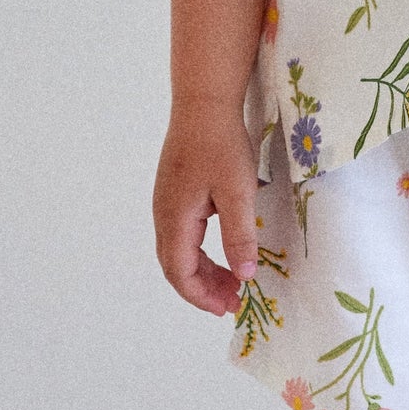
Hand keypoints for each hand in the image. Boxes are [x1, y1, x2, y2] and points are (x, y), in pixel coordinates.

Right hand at [154, 103, 261, 316]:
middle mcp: (164, 213)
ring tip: (232, 279)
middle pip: (176, 264)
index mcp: (175, 218)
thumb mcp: (238, 192)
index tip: (227, 308)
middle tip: (233, 300)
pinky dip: (201, 250)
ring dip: (203, 269)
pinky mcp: (176, 190)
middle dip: (203, 287)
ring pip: (179, 248)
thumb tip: (244, 276)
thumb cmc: (221, 144)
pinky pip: (183, 232)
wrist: (204, 101)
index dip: (201, 296)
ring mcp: (167, 201)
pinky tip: (224, 246)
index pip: (180, 272)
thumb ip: (239, 236)